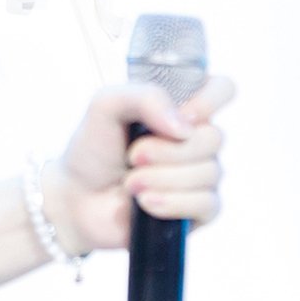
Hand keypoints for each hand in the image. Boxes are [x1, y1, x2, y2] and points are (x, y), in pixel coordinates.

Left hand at [40, 76, 233, 255]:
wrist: (76, 200)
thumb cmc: (93, 151)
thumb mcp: (106, 106)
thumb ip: (144, 97)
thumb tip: (184, 126)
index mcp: (181, 109)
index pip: (222, 89)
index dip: (209, 100)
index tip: (181, 115)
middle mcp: (196, 141)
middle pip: (214, 138)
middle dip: (167, 151)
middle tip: (133, 156)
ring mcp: (201, 176)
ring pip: (209, 173)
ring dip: (161, 179)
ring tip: (130, 184)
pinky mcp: (198, 211)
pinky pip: (206, 204)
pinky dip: (171, 203)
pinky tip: (145, 203)